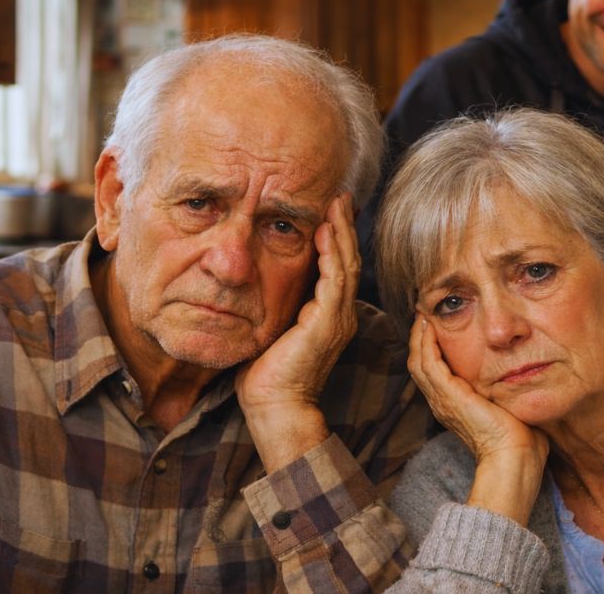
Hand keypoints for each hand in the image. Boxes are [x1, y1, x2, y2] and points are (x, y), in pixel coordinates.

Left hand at [235, 193, 359, 469]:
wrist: (274, 407)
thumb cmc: (266, 375)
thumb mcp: (271, 329)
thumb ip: (276, 304)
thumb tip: (256, 279)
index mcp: (328, 316)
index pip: (337, 268)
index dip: (336, 237)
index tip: (329, 210)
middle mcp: (338, 315)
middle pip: (347, 260)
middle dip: (343, 226)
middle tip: (341, 196)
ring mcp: (335, 319)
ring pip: (344, 265)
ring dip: (341, 232)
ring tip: (337, 204)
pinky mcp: (325, 324)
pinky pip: (334, 281)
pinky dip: (331, 254)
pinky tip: (325, 232)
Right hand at [409, 316, 547, 523]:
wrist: (514, 458)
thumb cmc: (520, 441)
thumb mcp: (510, 408)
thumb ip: (509, 392)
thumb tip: (526, 377)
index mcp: (455, 407)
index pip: (435, 372)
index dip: (432, 349)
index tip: (438, 327)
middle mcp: (443, 404)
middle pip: (420, 364)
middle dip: (420, 338)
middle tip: (424, 315)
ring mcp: (442, 400)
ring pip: (418, 361)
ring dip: (419, 336)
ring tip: (423, 315)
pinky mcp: (448, 395)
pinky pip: (428, 362)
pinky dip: (425, 343)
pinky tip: (429, 326)